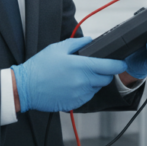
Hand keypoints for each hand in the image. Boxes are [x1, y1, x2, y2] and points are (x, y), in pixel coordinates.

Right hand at [13, 37, 127, 112]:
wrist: (25, 87)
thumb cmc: (39, 67)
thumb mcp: (58, 48)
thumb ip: (77, 43)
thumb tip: (90, 41)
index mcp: (81, 67)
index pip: (110, 67)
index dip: (119, 64)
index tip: (121, 62)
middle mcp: (83, 82)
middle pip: (106, 79)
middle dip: (104, 72)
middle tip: (94, 67)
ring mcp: (80, 95)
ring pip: (97, 88)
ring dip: (93, 82)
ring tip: (78, 76)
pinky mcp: (75, 104)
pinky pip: (87, 97)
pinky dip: (85, 91)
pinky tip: (72, 85)